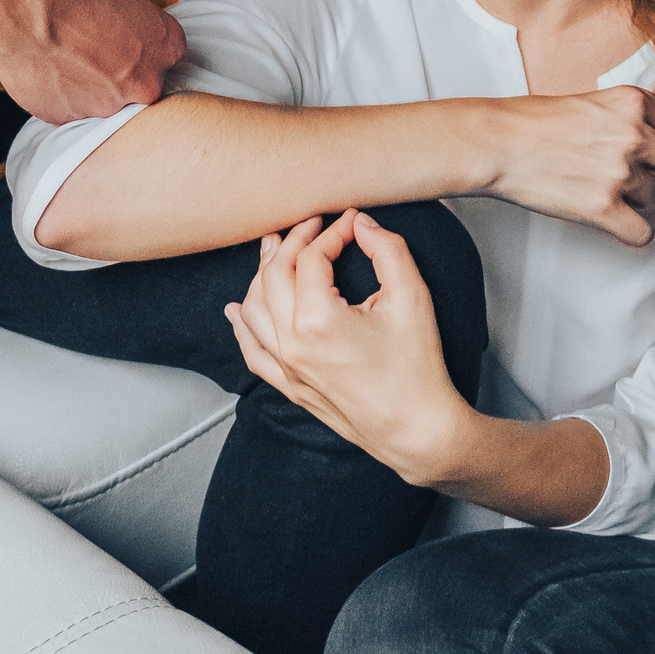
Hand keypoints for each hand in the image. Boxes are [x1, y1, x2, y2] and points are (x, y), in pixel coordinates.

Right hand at [0, 0, 187, 124]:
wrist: (22, 6)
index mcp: (159, 46)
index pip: (170, 51)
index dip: (147, 40)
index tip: (131, 34)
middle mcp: (139, 83)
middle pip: (141, 82)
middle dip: (121, 67)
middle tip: (93, 46)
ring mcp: (103, 106)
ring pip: (103, 99)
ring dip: (89, 83)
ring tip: (62, 55)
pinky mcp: (66, 117)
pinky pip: (68, 107)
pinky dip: (60, 93)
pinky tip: (46, 68)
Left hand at [225, 211, 472, 484]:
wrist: (416, 431)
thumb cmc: (417, 370)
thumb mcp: (412, 298)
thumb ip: (388, 250)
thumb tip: (363, 225)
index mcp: (317, 320)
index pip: (312, 258)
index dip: (332, 232)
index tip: (352, 223)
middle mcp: (292, 344)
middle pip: (275, 276)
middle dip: (292, 242)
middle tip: (311, 224)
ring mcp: (287, 368)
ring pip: (255, 310)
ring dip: (261, 274)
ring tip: (272, 249)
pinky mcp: (291, 387)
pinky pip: (253, 352)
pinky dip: (243, 326)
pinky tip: (237, 311)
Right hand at [483, 85, 654, 246]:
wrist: (497, 143)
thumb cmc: (531, 121)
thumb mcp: (590, 101)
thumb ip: (625, 116)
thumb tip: (652, 136)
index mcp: (631, 103)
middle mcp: (632, 136)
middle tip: (654, 175)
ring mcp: (619, 174)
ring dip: (640, 199)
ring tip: (609, 190)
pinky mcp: (603, 209)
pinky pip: (643, 234)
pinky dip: (631, 232)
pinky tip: (615, 221)